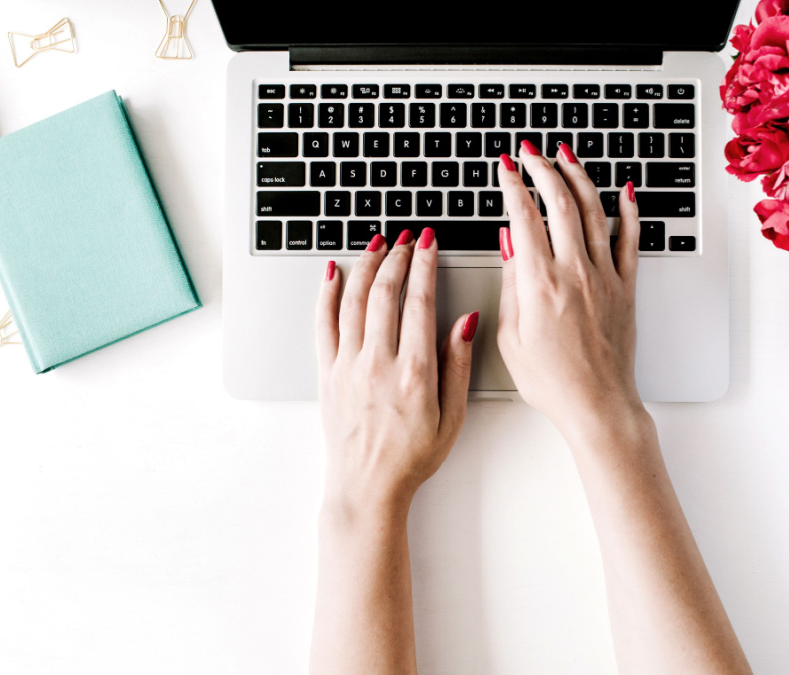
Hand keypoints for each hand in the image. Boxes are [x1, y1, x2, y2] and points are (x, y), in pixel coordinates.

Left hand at [316, 228, 478, 513]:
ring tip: (378, 243)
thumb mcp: (452, 417)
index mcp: (414, 372)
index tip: (429, 243)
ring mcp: (347, 366)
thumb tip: (464, 322)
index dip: (424, 265)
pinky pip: (323, 323)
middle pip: (384, 293)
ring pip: (353, 300)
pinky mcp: (327, 374)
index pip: (419, 302)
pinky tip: (334, 272)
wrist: (367, 487)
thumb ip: (458, 365)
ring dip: (366, 265)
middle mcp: (377, 363)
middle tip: (407, 237)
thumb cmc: (411, 458)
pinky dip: (327, 293)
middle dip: (397, 256)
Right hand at [496, 142, 643, 436]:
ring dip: (578, 176)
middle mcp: (575, 272)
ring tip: (565, 156)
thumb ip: (509, 284)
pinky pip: (630, 239)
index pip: (523, 216)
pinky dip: (628, 210)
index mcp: (540, 283)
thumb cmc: (552, 381)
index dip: (512, 184)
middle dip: (542, 168)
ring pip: (594, 210)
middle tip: (530, 152)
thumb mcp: (510, 336)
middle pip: (559, 202)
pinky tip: (623, 191)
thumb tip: (508, 243)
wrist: (597, 404)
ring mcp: (604, 277)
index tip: (505, 167)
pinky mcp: (625, 287)